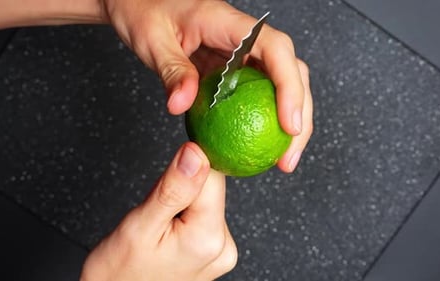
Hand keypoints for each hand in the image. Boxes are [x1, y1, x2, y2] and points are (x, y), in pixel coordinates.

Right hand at [80, 142, 236, 280]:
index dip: (187, 167)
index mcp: (208, 238)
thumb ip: (173, 188)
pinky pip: (203, 215)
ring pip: (205, 199)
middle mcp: (223, 246)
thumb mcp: (141, 224)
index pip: (214, 174)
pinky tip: (167, 232)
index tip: (166, 183)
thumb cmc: (121, 273)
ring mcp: (221, 251)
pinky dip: (183, 215)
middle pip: (210, 186)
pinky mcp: (215, 251)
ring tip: (157, 226)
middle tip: (155, 213)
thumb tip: (196, 152)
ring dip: (181, 202)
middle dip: (181, 188)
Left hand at [102, 0, 312, 172]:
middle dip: (300, 114)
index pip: (275, 49)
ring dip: (289, 121)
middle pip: (290, 70)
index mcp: (230, 23)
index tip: (290, 125)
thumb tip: (181, 105)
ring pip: (281, 84)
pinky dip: (265, 119)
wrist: (139, 2)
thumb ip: (172, 71)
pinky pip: (258, 93)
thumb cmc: (145, 10)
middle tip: (287, 157)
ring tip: (281, 160)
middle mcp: (244, 37)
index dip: (290, 87)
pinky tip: (258, 146)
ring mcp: (242, 53)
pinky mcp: (234, 68)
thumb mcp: (153, 41)